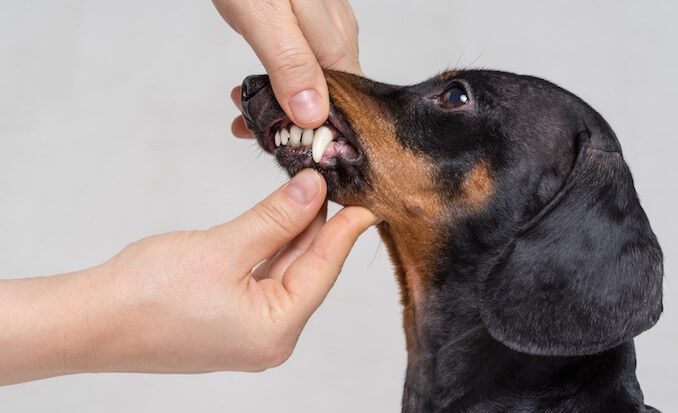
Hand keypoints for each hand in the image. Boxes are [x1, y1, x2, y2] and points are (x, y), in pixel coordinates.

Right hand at [0, 170, 377, 384]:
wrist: (89, 320)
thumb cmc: (148, 293)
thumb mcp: (224, 247)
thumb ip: (275, 219)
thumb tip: (314, 190)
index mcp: (275, 332)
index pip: (323, 271)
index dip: (345, 231)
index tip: (366, 201)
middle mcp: (268, 339)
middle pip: (306, 271)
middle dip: (318, 225)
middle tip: (332, 183)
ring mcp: (247, 332)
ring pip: (283, 272)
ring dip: (291, 233)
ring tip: (307, 192)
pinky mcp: (227, 321)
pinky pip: (261, 279)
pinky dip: (269, 248)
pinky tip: (277, 220)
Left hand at [212, 0, 359, 134]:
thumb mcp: (265, 16)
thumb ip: (291, 63)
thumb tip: (312, 115)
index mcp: (335, 44)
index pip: (342, 107)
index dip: (317, 133)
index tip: (284, 145)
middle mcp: (337, 39)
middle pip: (326, 98)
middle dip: (292, 121)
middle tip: (250, 127)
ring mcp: (323, 30)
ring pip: (310, 82)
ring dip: (279, 103)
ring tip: (243, 110)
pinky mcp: (306, 23)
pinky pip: (298, 64)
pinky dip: (275, 82)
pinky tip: (251, 88)